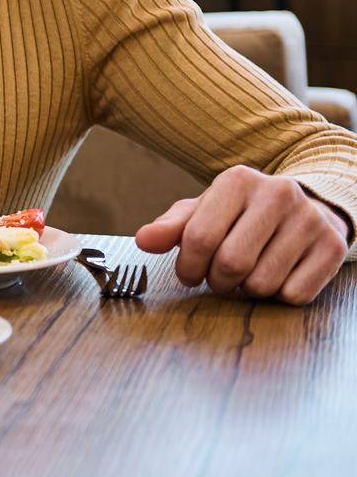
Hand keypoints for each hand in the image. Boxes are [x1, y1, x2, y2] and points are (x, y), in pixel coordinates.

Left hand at [135, 165, 350, 304]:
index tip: (189, 274)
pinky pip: (294, 295)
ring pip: (262, 284)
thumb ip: (171, 227)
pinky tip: (279, 275)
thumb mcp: (204, 212)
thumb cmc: (242, 214)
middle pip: (230, 264)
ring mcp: (310, 219)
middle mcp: (278, 194)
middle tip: (219, 278)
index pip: (198, 238)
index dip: (187, 267)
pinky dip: (279, 296)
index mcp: (238, 180)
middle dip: (217, 282)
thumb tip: (143, 240)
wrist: (307, 207)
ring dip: (247, 291)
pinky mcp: (333, 246)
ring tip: (249, 274)